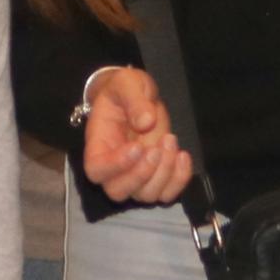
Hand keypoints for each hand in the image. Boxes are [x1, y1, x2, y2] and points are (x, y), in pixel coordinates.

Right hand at [78, 66, 192, 204]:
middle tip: (157, 146)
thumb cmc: (124, 91)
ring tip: (170, 141)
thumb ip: (134, 100)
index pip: (96, 170)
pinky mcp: (157, 177)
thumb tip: (146, 122)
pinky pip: (167, 193)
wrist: (137, 97)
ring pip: (146, 195)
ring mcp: (135, 176)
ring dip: (163, 173)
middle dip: (142, 174)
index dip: (115, 165)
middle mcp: (113, 168)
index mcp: (98, 146)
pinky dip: (179, 179)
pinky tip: (183, 155)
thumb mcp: (126, 84)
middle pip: (118, 191)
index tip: (137, 146)